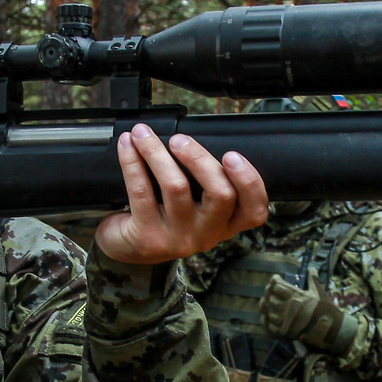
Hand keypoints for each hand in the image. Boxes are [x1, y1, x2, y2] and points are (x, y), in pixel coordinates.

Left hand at [93, 125, 268, 265]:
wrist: (128, 247)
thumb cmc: (165, 215)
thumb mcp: (195, 206)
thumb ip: (205, 180)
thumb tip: (192, 136)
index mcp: (225, 224)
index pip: (254, 211)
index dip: (250, 182)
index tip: (232, 155)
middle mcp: (207, 234)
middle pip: (221, 194)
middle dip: (200, 158)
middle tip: (179, 139)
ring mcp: (179, 238)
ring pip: (176, 187)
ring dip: (157, 152)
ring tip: (143, 134)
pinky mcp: (149, 237)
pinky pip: (142, 191)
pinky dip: (132, 162)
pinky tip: (128, 145)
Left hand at [257, 275, 358, 354]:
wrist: (331, 329)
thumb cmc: (326, 309)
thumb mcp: (320, 292)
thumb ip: (313, 280)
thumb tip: (312, 268)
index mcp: (296, 296)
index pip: (277, 285)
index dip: (274, 280)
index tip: (275, 278)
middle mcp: (288, 307)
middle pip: (270, 297)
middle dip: (268, 291)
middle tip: (270, 289)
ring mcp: (285, 321)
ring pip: (267, 310)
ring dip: (265, 305)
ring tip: (265, 301)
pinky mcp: (285, 332)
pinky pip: (269, 325)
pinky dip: (265, 319)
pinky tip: (266, 315)